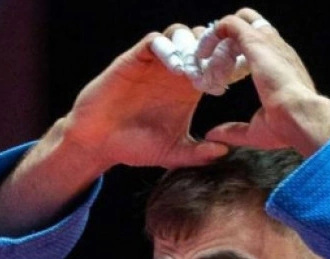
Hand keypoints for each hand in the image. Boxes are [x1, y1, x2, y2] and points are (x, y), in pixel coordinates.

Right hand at [59, 25, 229, 171]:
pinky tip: (175, 68)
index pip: (215, 64)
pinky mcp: (134, 59)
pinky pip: (154, 41)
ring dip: (190, 45)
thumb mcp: (172, 153)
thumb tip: (224, 152)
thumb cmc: (135, 147)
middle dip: (211, 49)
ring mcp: (154, 64)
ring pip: (180, 33)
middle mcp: (174, 72)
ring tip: (193, 68)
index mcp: (188, 90)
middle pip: (201, 42)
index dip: (225, 65)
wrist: (99, 142)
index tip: (230, 80)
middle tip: (215, 68)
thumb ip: (198, 154)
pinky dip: (167, 47)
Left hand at [202, 9, 329, 155]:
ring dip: (218, 36)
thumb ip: (233, 129)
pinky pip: (229, 24)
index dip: (239, 55)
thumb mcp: (255, 130)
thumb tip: (213, 135)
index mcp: (282, 66)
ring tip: (202, 56)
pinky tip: (203, 54)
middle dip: (228, 38)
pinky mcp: (255, 41)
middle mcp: (277, 48)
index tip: (222, 71)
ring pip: (239, 22)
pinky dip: (213, 34)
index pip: (261, 47)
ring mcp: (267, 42)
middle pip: (251, 26)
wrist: (300, 116)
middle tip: (210, 58)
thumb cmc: (287, 126)